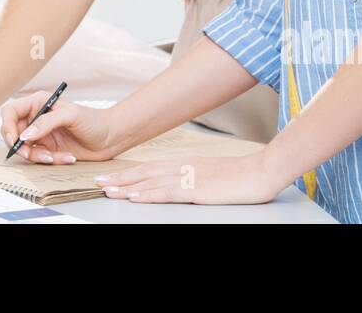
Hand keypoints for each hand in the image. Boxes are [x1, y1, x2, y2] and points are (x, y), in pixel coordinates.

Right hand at [0, 92, 117, 163]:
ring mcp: (41, 135)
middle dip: (20, 146)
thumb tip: (24, 135)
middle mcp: (36, 118)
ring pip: (24, 149)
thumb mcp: (70, 116)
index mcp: (38, 103)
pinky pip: (39, 158)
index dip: (7, 126)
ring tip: (54, 157)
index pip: (11, 112)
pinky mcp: (48, 149)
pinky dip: (50, 160)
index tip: (14, 140)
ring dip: (37, 156)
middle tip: (30, 154)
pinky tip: (66, 157)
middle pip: (12, 133)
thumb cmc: (94, 120)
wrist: (110, 138)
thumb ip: (46, 123)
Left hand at [94, 147, 281, 204]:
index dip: (129, 172)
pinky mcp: (197, 190)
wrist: (263, 171)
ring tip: (107, 190)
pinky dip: (148, 194)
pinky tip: (135, 197)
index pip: (151, 168)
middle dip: (120, 178)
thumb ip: (195, 178)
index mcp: (187, 164)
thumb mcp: (214, 174)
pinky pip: (167, 193)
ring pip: (150, 182)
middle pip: (145, 172)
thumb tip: (182, 184)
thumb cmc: (243, 175)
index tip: (111, 176)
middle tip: (98, 182)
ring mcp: (189, 178)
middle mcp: (184, 167)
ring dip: (127, 187)